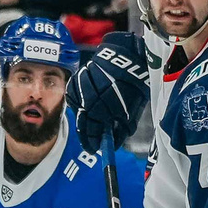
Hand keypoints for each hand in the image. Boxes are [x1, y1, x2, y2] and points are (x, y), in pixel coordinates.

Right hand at [71, 30, 151, 150]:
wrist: (127, 57)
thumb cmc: (133, 84)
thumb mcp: (133, 108)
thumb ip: (123, 127)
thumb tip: (114, 142)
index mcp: (107, 105)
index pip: (95, 129)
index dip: (94, 141)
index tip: (95, 149)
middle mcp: (92, 96)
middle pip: (85, 121)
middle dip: (89, 134)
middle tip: (92, 144)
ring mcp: (83, 87)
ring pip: (79, 109)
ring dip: (85, 119)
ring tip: (91, 126)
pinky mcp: (77, 78)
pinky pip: (74, 96)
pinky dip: (80, 104)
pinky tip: (86, 109)